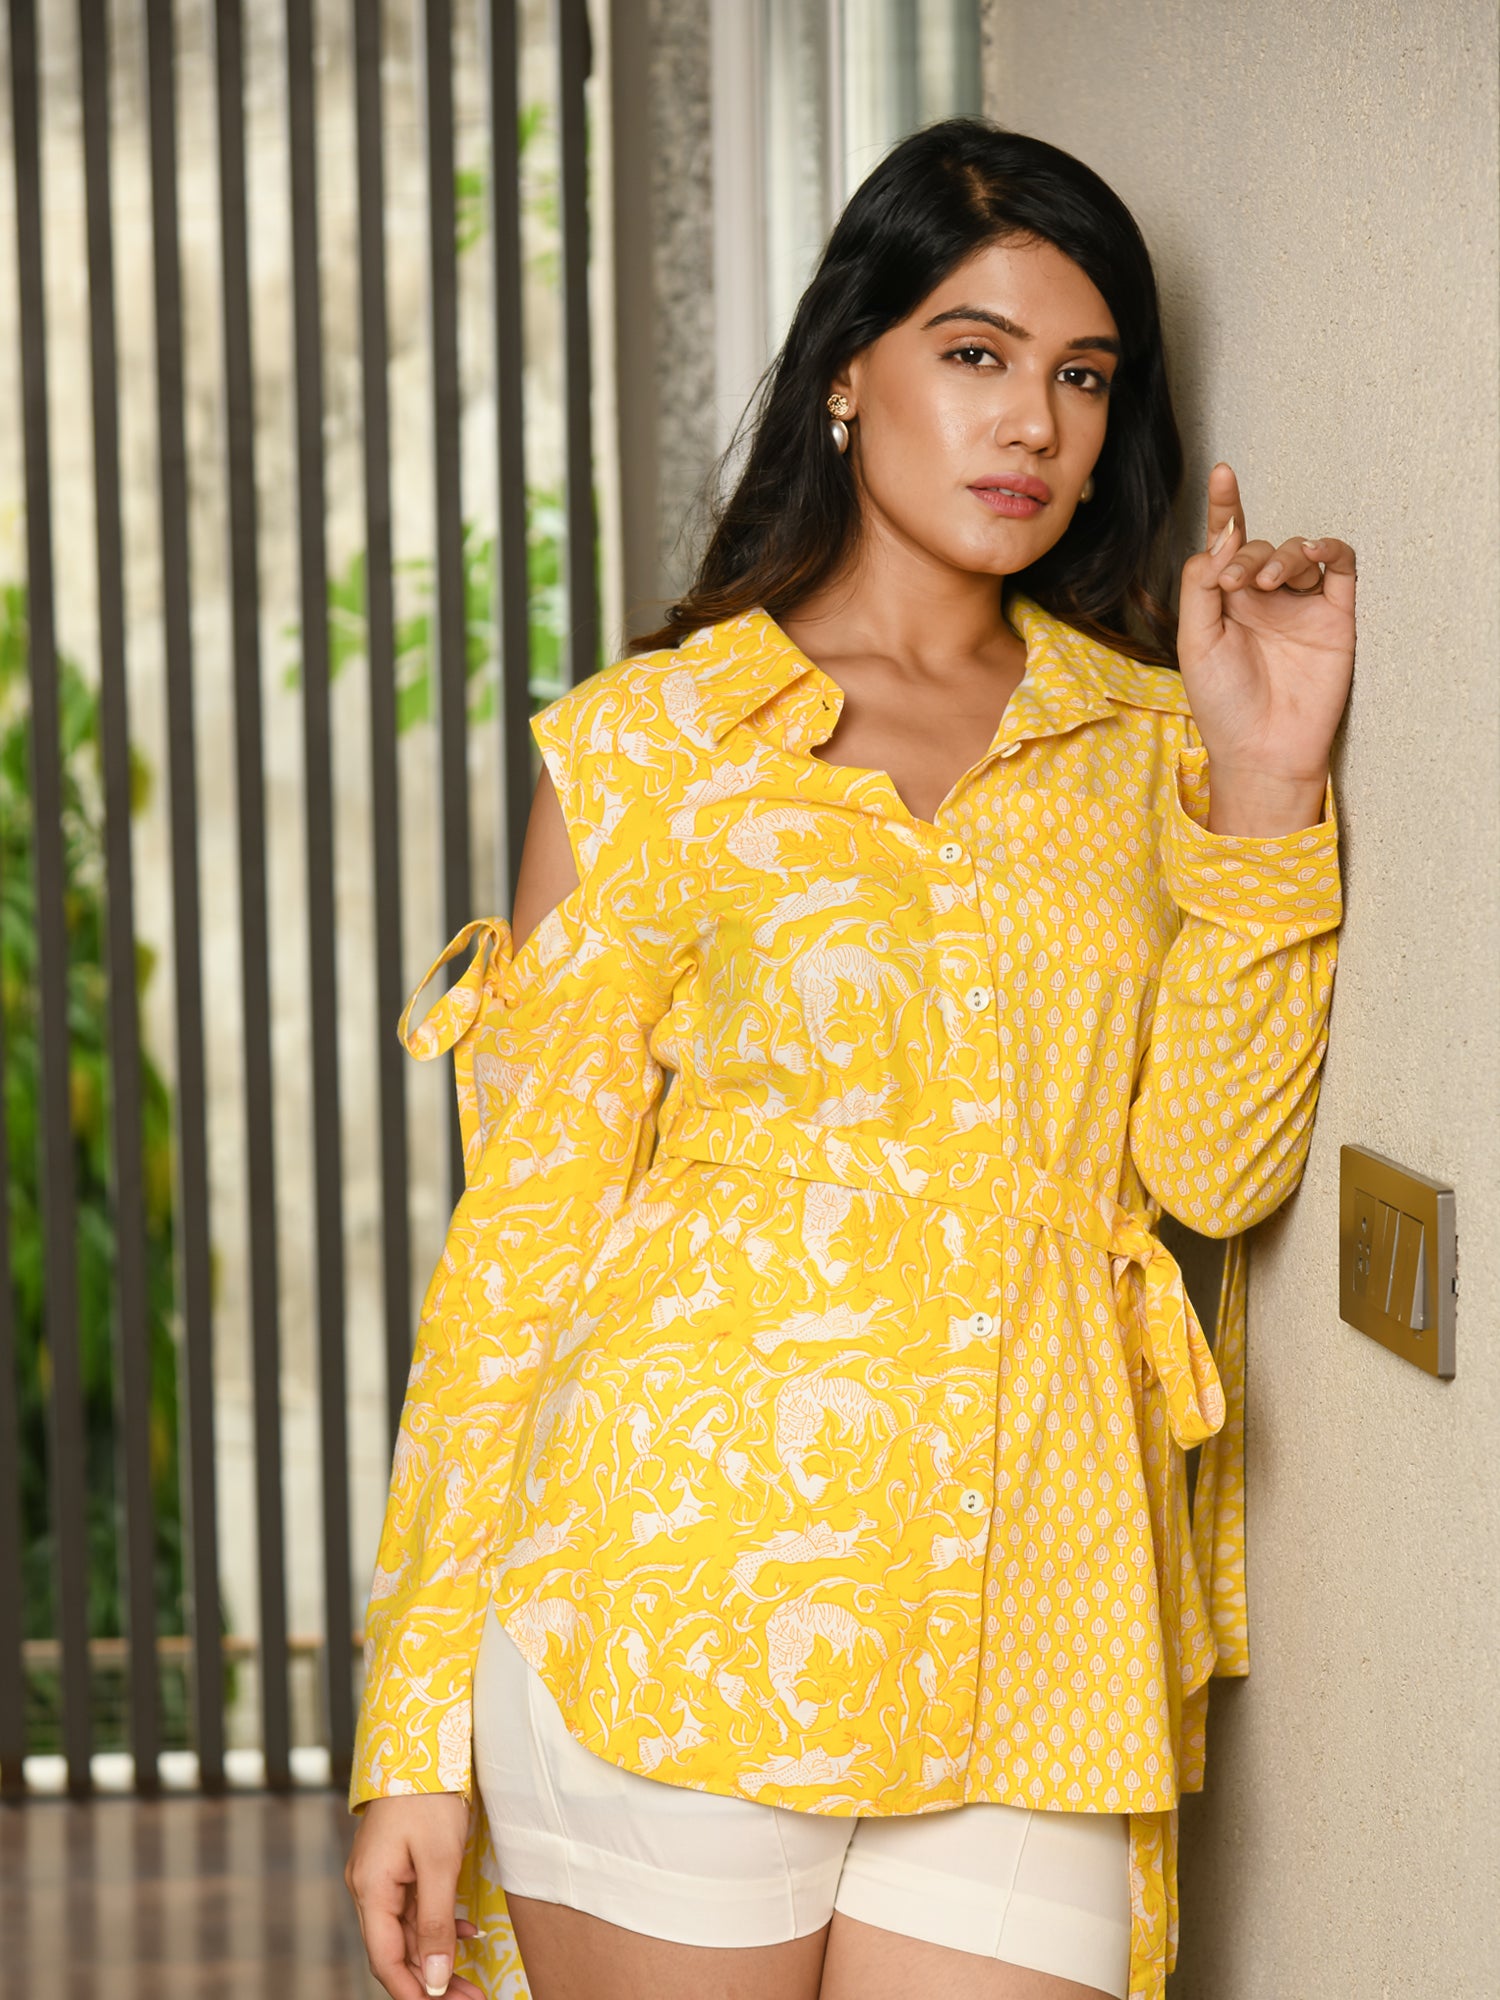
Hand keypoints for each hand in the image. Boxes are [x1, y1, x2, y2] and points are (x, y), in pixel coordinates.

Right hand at [345, 1793, 485, 1998]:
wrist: (423, 1745)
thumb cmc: (429, 1798)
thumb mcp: (439, 1863)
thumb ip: (435, 1923)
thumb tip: (433, 1978)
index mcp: (370, 1889)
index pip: (385, 1960)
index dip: (413, 1991)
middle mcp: (369, 1887)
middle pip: (397, 1950)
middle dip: (431, 1980)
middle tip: (470, 1999)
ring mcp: (382, 1876)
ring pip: (408, 1932)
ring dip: (439, 1957)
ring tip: (473, 1982)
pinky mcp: (398, 1864)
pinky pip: (415, 1908)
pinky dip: (439, 1925)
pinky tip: (466, 1935)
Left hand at [1177, 461, 1355, 833]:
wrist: (1262, 750)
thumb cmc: (1222, 704)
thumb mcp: (1195, 641)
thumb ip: (1201, 584)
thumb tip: (1224, 537)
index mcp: (1225, 602)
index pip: (1226, 544)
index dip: (1225, 507)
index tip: (1222, 473)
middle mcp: (1264, 599)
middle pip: (1259, 547)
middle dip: (1248, 555)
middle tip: (1238, 586)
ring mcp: (1301, 607)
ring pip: (1298, 553)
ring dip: (1282, 556)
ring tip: (1268, 582)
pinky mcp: (1336, 618)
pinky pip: (1340, 568)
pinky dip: (1329, 551)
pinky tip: (1312, 553)